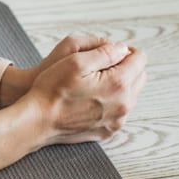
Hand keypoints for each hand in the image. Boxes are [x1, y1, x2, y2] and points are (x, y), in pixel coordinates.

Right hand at [17, 35, 146, 145]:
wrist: (38, 121)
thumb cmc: (52, 89)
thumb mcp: (76, 60)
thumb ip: (105, 52)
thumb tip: (123, 49)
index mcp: (118, 84)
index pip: (140, 59)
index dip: (125, 50)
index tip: (110, 51)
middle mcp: (123, 104)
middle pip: (140, 77)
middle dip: (125, 67)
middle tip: (100, 65)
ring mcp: (117, 120)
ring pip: (131, 94)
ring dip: (120, 84)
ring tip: (94, 81)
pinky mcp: (108, 130)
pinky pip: (119, 110)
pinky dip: (111, 101)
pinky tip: (91, 98)